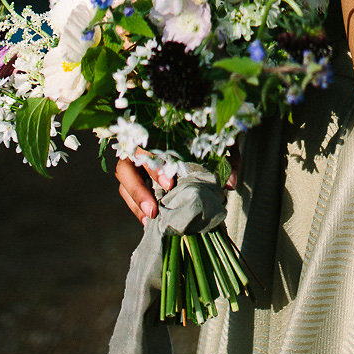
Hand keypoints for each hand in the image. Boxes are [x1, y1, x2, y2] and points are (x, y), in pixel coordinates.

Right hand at [115, 145, 240, 224]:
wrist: (206, 134)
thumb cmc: (208, 136)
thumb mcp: (220, 145)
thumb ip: (226, 160)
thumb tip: (230, 183)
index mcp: (157, 131)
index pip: (146, 147)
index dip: (154, 167)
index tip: (169, 185)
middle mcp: (141, 146)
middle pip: (125, 166)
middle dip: (137, 189)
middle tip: (154, 209)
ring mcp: (136, 162)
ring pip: (124, 181)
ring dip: (135, 201)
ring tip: (150, 219)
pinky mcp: (138, 178)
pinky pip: (129, 193)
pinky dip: (138, 207)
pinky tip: (149, 222)